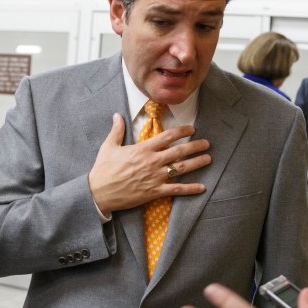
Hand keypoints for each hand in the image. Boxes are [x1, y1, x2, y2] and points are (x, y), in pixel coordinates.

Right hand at [88, 114, 211, 215]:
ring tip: (208, 159)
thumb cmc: (103, 169)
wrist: (98, 192)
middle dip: (195, 146)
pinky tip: (202, 187)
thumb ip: (117, 130)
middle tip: (207, 143)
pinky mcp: (154, 192)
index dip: (182, 131)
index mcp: (142, 149)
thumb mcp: (109, 146)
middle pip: (179, 151)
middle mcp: (152, 161)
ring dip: (197, 163)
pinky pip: (176, 190)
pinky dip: (190, 189)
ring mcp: (155, 177)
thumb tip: (117, 115)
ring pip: (181, 168)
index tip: (192, 129)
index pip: (167, 136)